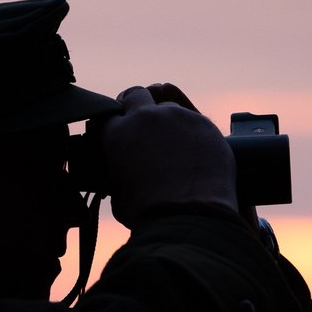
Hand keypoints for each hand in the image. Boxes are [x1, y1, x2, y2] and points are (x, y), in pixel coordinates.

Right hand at [99, 83, 236, 228]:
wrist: (190, 217)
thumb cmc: (149, 213)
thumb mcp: (118, 196)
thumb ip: (117, 174)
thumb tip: (122, 175)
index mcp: (118, 133)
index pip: (107, 114)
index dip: (112, 125)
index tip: (117, 134)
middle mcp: (146, 117)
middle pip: (136, 94)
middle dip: (136, 106)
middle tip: (142, 126)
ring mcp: (178, 117)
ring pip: (168, 106)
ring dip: (166, 121)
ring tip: (172, 146)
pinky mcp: (204, 124)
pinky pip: (194, 121)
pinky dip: (191, 133)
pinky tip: (193, 153)